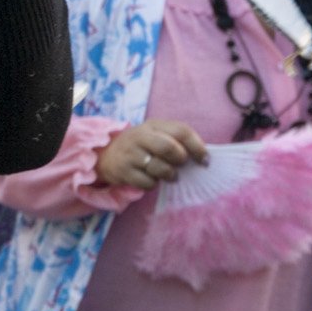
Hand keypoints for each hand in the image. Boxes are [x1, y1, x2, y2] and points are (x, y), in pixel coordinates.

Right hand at [95, 118, 209, 188]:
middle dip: (180, 160)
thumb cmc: (142, 146)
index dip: (197, 147)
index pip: (181, 131)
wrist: (106, 155)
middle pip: (168, 148)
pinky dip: (153, 184)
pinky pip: (148, 182)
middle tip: (180, 166)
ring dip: (168, 175)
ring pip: (159, 168)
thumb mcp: (156, 135)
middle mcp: (139, 136)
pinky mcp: (123, 171)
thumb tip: (204, 158)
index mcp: (153, 125)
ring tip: (167, 175)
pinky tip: (150, 179)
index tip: (205, 160)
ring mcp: (130, 154)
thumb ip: (178, 141)